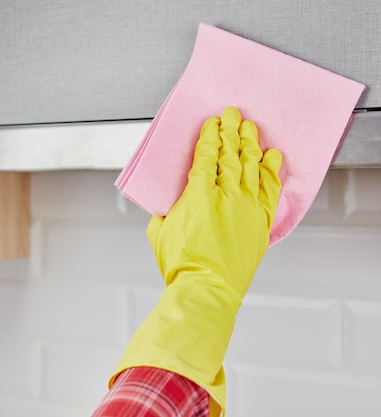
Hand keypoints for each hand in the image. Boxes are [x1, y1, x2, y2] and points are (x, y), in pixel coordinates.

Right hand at [111, 107, 281, 416]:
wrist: (207, 289)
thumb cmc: (182, 264)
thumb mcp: (158, 233)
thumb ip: (164, 213)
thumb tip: (168, 208)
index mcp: (199, 194)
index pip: (207, 155)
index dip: (210, 136)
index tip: (213, 123)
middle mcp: (226, 195)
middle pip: (230, 154)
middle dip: (231, 130)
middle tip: (232, 114)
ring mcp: (246, 207)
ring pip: (251, 166)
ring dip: (250, 143)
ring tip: (250, 127)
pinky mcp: (260, 221)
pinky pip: (269, 189)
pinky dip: (271, 171)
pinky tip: (272, 157)